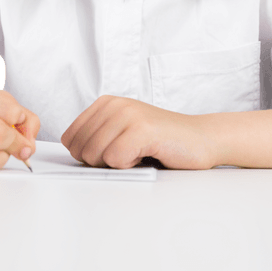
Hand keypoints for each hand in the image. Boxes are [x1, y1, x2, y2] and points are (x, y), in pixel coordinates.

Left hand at [61, 95, 214, 169]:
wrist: (202, 139)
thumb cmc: (162, 142)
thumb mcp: (121, 133)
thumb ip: (96, 138)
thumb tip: (71, 154)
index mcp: (105, 103)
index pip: (69, 139)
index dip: (88, 156)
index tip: (115, 151)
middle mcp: (114, 104)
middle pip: (80, 150)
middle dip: (103, 162)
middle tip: (130, 153)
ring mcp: (127, 114)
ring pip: (94, 156)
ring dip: (119, 164)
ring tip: (141, 152)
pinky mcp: (141, 129)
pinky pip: (115, 160)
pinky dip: (131, 166)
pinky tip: (148, 155)